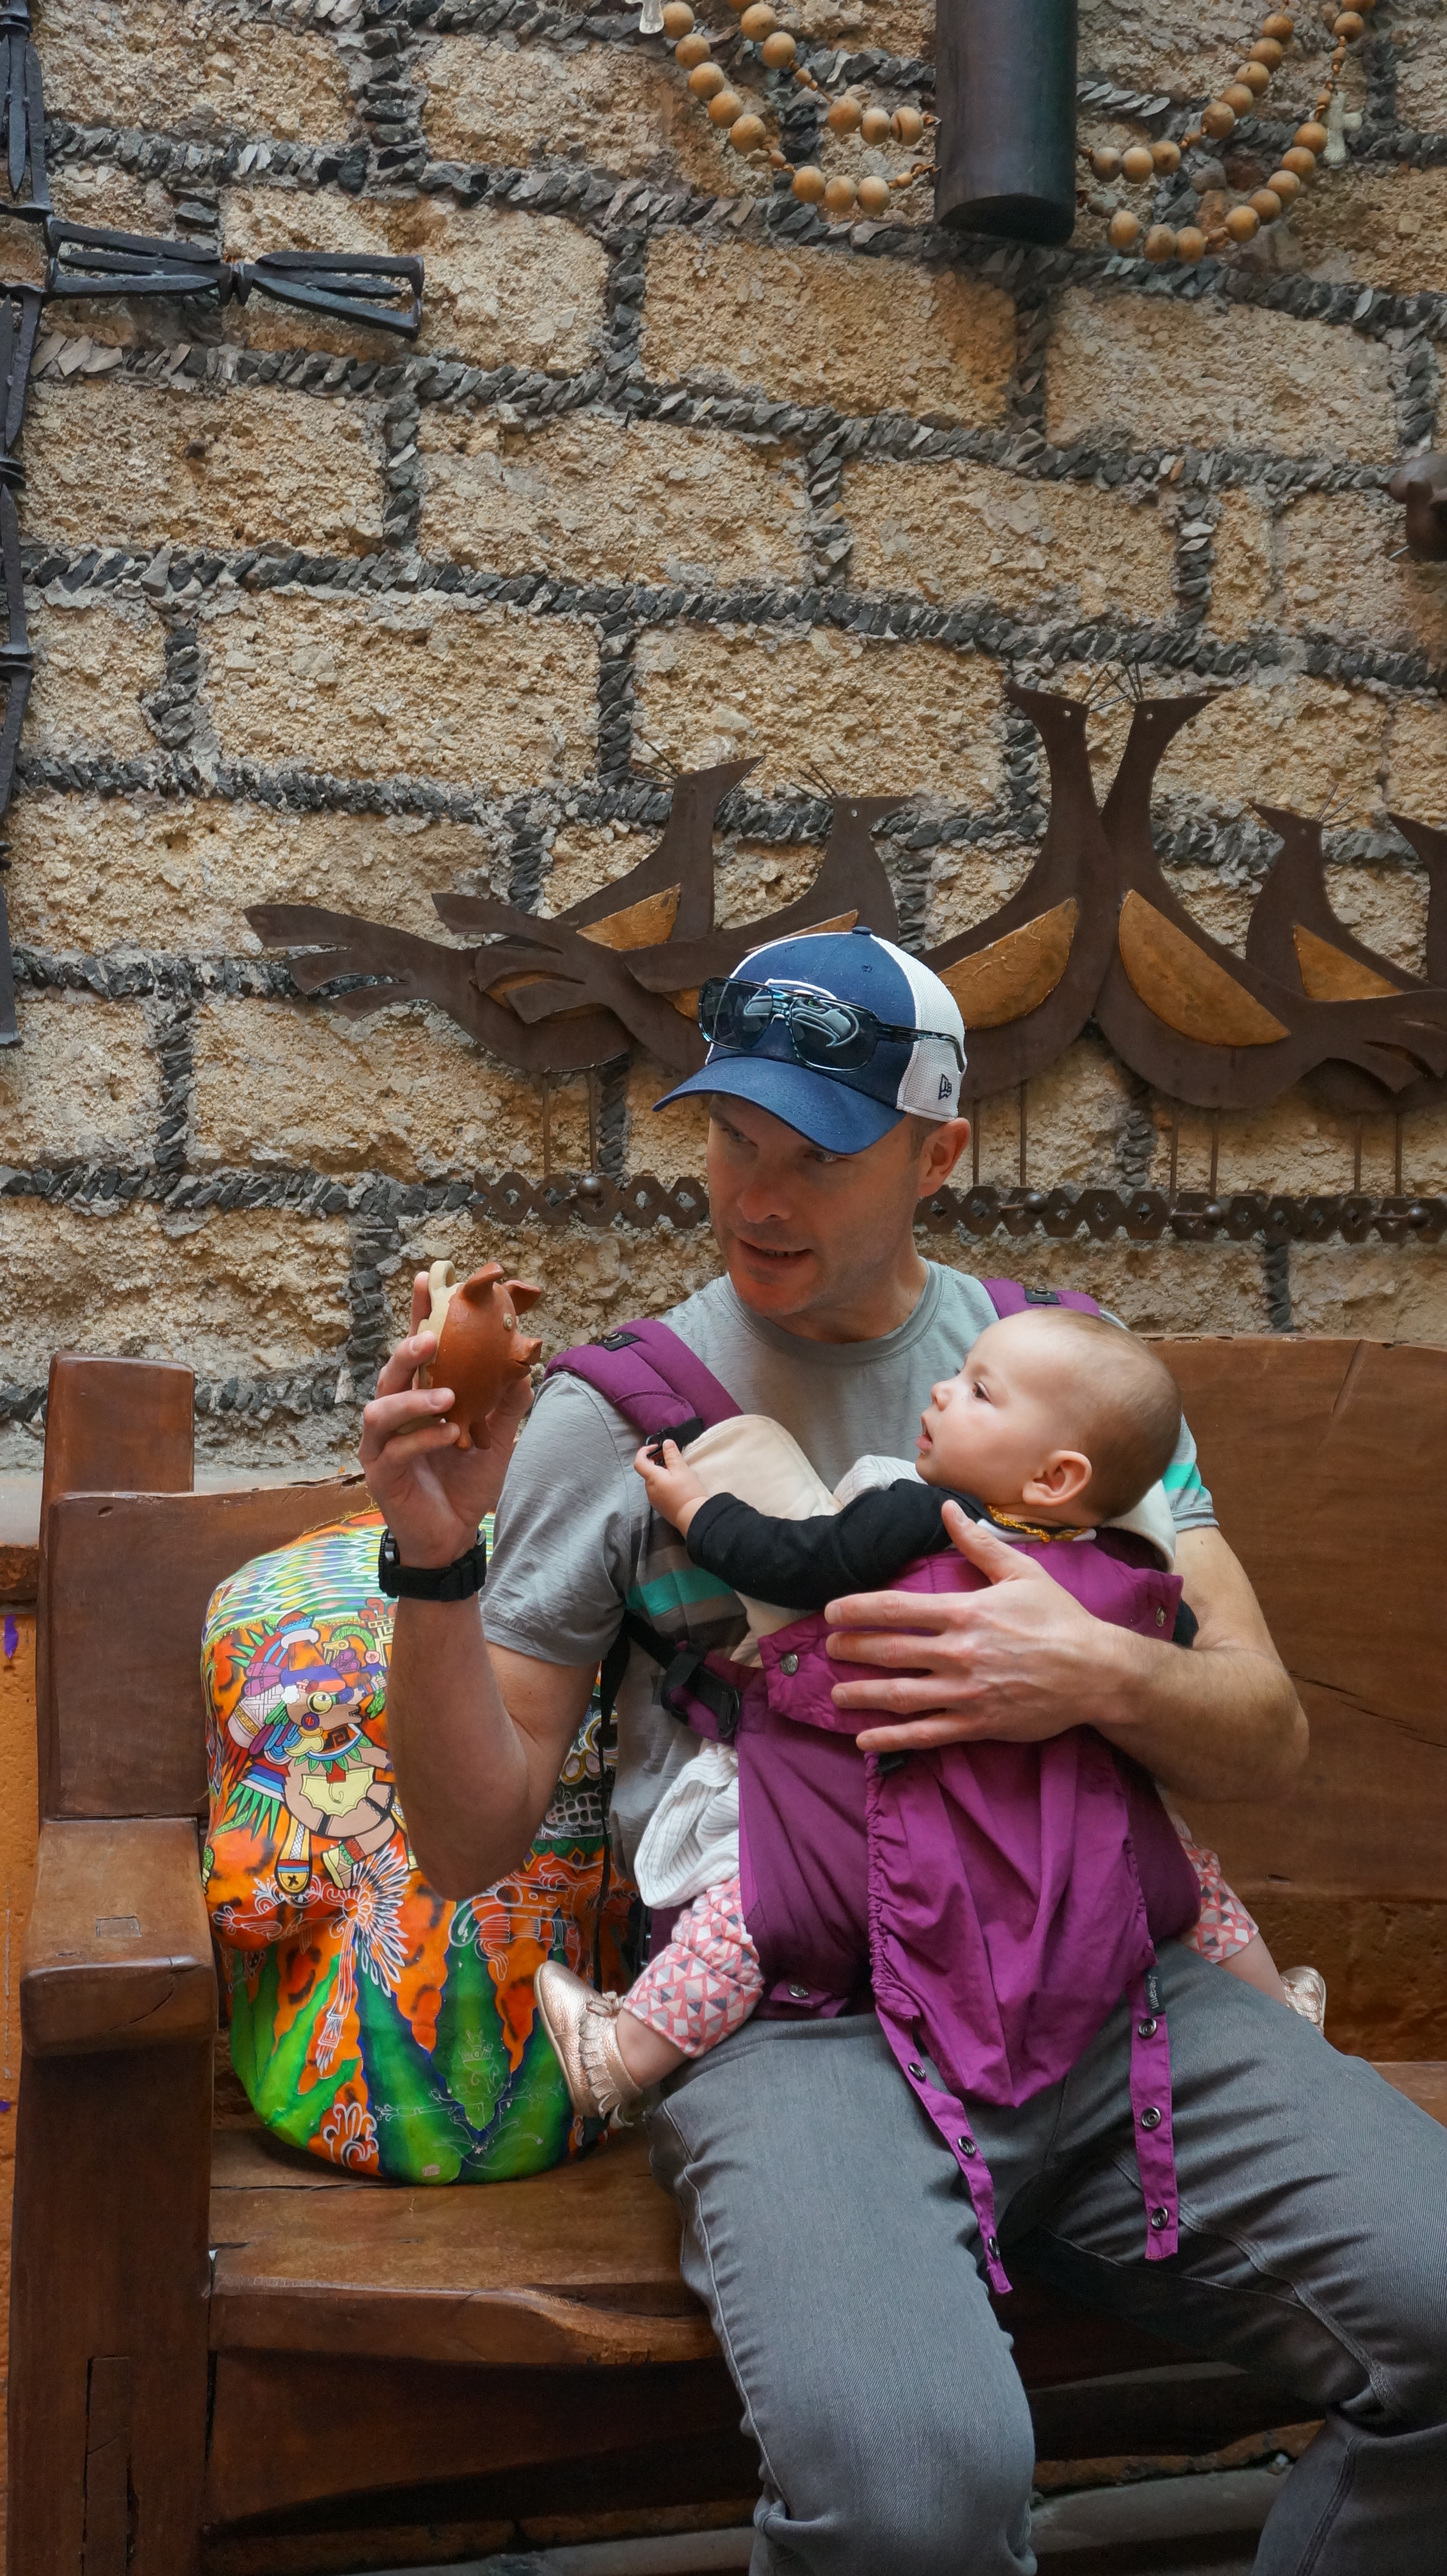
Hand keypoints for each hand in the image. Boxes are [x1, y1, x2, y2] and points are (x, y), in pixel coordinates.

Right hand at [359, 1271, 534, 1568]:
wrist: (453, 1536)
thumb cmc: (468, 1484)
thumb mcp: (497, 1441)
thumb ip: (506, 1405)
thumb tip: (527, 1365)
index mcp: (420, 1398)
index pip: (417, 1350)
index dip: (420, 1313)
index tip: (430, 1278)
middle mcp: (395, 1415)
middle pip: (391, 1371)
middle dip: (408, 1350)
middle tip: (433, 1337)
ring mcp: (382, 1444)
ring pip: (382, 1408)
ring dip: (413, 1397)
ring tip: (447, 1396)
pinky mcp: (380, 1473)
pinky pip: (395, 1449)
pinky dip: (422, 1438)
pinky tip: (448, 1435)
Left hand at [634, 1438, 707, 1535]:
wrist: (694, 1517)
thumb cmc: (688, 1492)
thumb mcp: (682, 1470)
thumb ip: (672, 1455)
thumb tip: (666, 1443)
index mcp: (652, 1478)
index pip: (639, 1461)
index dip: (644, 1451)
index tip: (656, 1447)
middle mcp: (649, 1489)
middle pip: (648, 1471)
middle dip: (657, 1462)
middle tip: (673, 1460)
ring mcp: (654, 1499)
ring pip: (654, 1482)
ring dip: (662, 1474)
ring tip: (679, 1474)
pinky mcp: (660, 1507)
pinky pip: (659, 1491)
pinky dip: (665, 1485)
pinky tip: (678, 1487)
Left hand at [826, 1502, 1126, 1752]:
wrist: (1095, 1672)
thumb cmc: (1058, 1619)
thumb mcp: (1021, 1572)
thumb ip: (977, 1543)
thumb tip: (946, 1509)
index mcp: (964, 1612)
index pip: (895, 1608)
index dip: (856, 1610)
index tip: (831, 1612)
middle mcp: (958, 1653)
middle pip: (889, 1651)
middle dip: (852, 1649)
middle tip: (829, 1648)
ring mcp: (965, 1692)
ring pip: (899, 1695)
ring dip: (861, 1694)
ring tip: (836, 1693)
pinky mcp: (977, 1724)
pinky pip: (925, 1734)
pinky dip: (891, 1739)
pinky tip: (864, 1741)